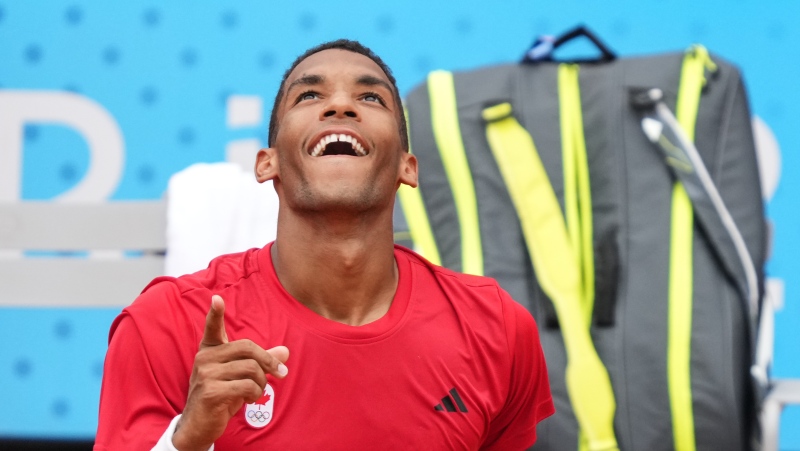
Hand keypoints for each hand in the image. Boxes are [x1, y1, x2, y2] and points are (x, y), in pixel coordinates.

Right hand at [172, 295, 289, 450]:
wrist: (198, 426)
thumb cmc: (221, 397)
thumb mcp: (241, 377)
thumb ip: (261, 362)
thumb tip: (285, 352)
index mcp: (210, 351)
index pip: (212, 328)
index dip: (215, 314)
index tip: (217, 298)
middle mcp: (205, 358)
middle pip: (248, 348)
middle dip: (268, 362)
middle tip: (281, 374)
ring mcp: (205, 374)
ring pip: (251, 368)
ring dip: (261, 383)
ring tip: (255, 393)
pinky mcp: (210, 391)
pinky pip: (246, 386)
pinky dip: (255, 394)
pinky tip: (248, 400)